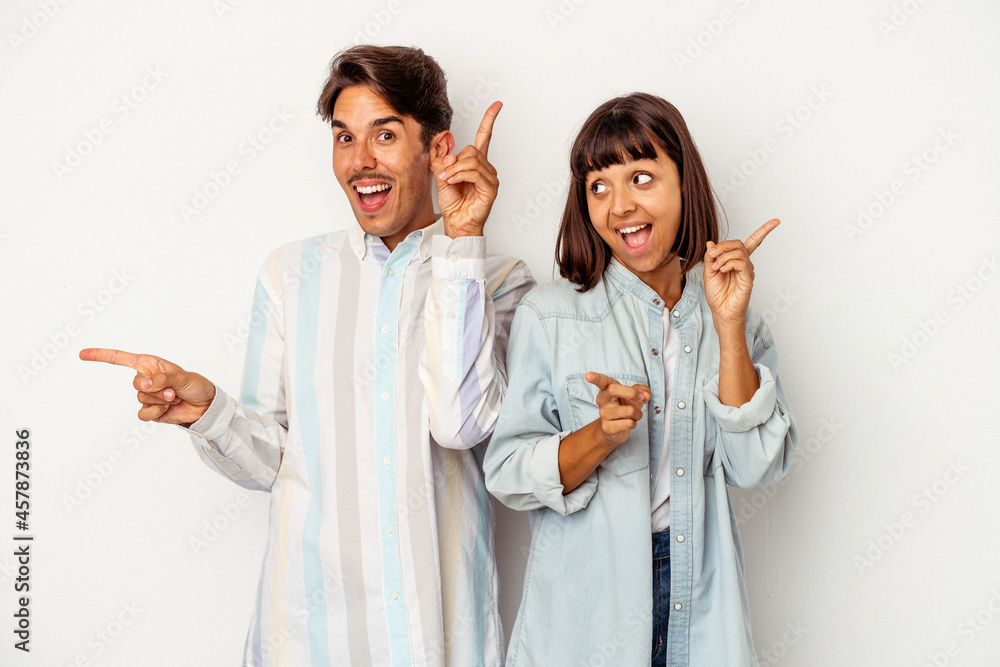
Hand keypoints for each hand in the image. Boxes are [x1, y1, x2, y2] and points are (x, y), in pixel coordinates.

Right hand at [79, 348, 215, 424]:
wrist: (204, 406)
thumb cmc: (195, 385)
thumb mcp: (182, 377)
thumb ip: (161, 379)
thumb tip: (143, 384)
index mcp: (150, 365)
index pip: (121, 359)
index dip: (101, 355)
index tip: (82, 354)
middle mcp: (145, 379)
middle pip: (135, 384)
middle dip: (157, 388)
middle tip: (173, 389)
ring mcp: (147, 396)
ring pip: (141, 399)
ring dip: (161, 400)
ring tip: (175, 397)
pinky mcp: (150, 411)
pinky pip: (143, 413)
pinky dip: (157, 412)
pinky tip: (168, 409)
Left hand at [433, 101, 501, 237]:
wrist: (456, 222)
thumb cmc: (453, 202)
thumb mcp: (441, 174)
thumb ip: (440, 157)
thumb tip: (443, 140)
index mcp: (476, 162)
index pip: (485, 136)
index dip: (490, 120)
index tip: (497, 105)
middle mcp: (486, 168)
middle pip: (472, 150)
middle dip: (453, 161)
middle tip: (443, 174)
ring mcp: (491, 178)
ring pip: (472, 160)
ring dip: (454, 170)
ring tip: (448, 180)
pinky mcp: (491, 188)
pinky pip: (474, 173)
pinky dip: (460, 175)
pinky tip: (453, 182)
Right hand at [585, 372, 650, 448]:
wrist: (615, 429)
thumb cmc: (624, 407)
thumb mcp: (635, 395)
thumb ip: (642, 390)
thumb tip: (645, 395)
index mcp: (607, 389)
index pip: (601, 381)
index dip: (595, 378)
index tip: (588, 376)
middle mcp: (602, 400)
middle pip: (613, 389)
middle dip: (633, 393)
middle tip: (640, 398)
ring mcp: (603, 414)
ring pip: (629, 410)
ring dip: (637, 414)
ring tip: (632, 415)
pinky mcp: (607, 427)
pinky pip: (629, 423)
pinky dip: (634, 423)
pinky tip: (628, 423)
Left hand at [703, 218, 779, 331]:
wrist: (720, 311)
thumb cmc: (717, 294)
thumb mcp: (708, 272)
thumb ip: (711, 257)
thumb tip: (711, 243)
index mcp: (736, 261)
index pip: (753, 242)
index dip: (765, 231)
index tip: (776, 221)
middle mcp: (744, 264)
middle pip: (739, 244)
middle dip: (724, 246)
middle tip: (712, 256)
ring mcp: (747, 271)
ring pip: (739, 252)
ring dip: (724, 256)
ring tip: (716, 267)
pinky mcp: (748, 278)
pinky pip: (742, 263)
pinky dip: (729, 263)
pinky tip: (723, 270)